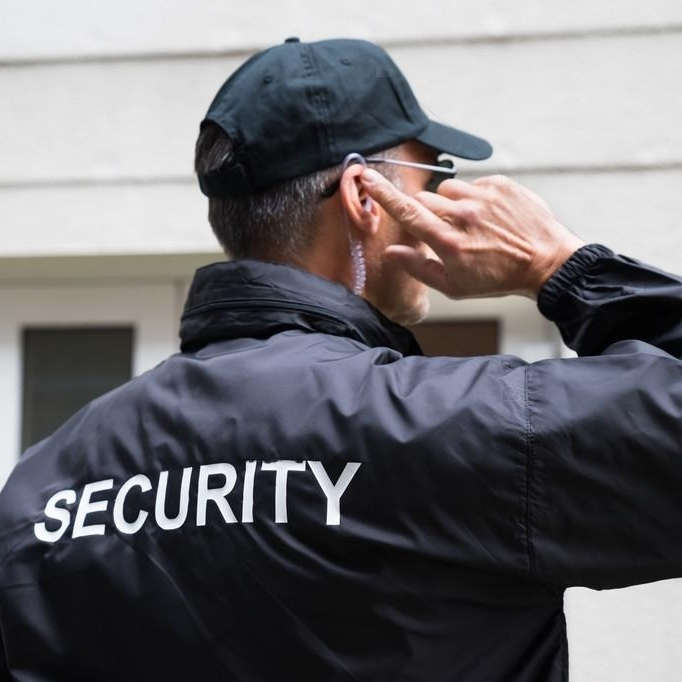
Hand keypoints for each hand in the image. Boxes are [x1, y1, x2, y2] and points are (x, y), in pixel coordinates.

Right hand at [360, 169, 585, 299]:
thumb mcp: (454, 286)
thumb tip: (391, 253)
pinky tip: (488, 217)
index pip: (407, 211)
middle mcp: (464, 215)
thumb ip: (418, 268)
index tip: (367, 176)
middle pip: (423, 199)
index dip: (383, 194)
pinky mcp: (501, 185)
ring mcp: (483, 197)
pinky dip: (474, 198)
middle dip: (426, 213)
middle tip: (443, 230)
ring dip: (450, 204)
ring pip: (447, 190)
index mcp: (448, 242)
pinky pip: (472, 184)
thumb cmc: (497, 279)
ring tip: (470, 224)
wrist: (546, 263)